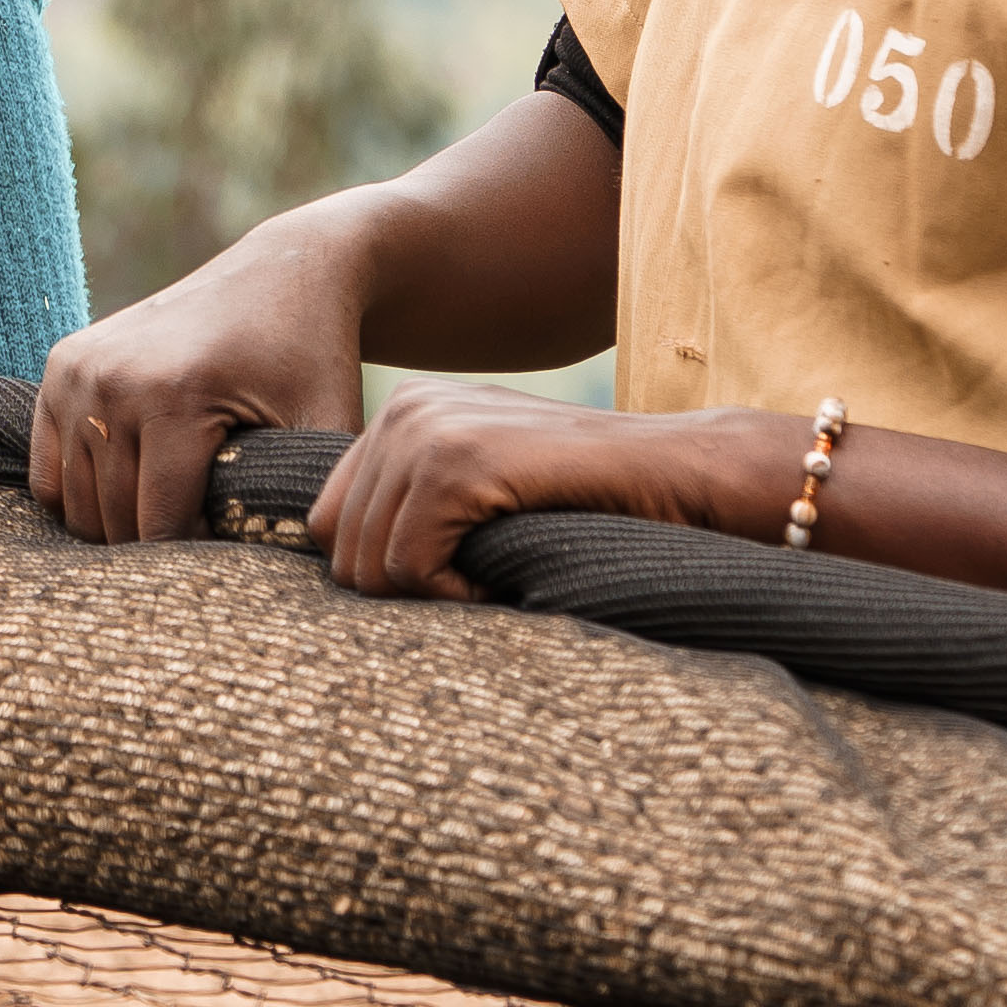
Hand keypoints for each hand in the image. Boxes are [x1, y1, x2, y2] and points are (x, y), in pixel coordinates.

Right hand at [27, 214, 372, 545]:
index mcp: (174, 396)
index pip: (160, 527)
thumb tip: (310, 585)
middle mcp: (112, 379)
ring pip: (75, 504)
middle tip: (208, 528)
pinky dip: (82, 495)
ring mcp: (78, 370)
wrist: (279, 274)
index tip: (238, 539)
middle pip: (113, 521)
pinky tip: (133, 487)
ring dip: (120, 525)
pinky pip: (48, 471)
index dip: (201, 556)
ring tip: (176, 507)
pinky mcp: (61, 365)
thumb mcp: (326, 429)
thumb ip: (312, 504)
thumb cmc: (310, 360)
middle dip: (159, 549)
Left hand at [308, 385, 791, 594]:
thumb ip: (422, 506)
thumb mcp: (488, 490)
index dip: (381, 570)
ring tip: (491, 583)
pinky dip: (453, 596)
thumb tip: (349, 570)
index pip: (330, 518)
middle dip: (398, 591)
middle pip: (338, 544)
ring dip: (429, 597)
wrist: (676, 473)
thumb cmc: (588, 500)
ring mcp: (426, 430)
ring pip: (367, 563)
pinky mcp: (456, 463)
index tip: (448, 580)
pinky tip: (500, 582)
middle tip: (473, 589)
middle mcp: (404, 409)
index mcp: (405, 412)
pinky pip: (409, 567)